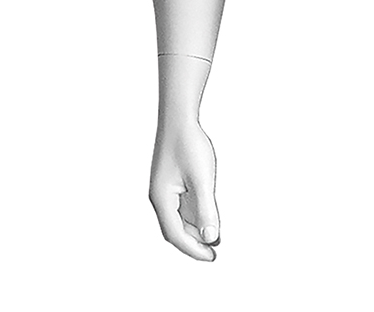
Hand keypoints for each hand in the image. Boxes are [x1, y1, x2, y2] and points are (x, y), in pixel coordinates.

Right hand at [149, 115, 220, 259]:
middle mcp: (159, 197)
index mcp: (162, 199)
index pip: (176, 234)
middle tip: (214, 251)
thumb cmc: (188, 144)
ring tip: (214, 236)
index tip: (212, 257)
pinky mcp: (171, 181)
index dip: (193, 249)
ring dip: (195, 229)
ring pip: (178, 218)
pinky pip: (181, 206)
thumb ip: (206, 209)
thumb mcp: (202, 178)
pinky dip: (193, 215)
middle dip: (193, 243)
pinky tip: (208, 215)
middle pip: (175, 229)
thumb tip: (211, 238)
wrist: (178, 117)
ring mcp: (164, 189)